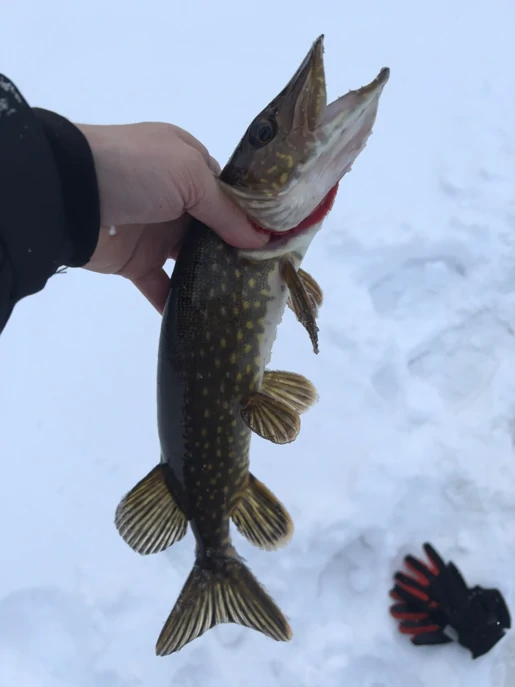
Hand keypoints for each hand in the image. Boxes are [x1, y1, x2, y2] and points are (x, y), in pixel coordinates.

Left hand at [77, 122, 267, 312]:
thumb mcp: (189, 175)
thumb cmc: (136, 170)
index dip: (250, 216)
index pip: (227, 193)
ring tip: (244, 300)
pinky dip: (176, 303)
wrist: (68, 192)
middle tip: (268, 277)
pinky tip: (204, 319)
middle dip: (237, 251)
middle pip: (213, 229)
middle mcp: (173, 197)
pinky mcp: (135, 261)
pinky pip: (160, 286)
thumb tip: (261, 239)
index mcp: (186, 165)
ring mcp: (154, 231)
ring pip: (191, 259)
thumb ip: (225, 210)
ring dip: (213, 277)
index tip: (277, 242)